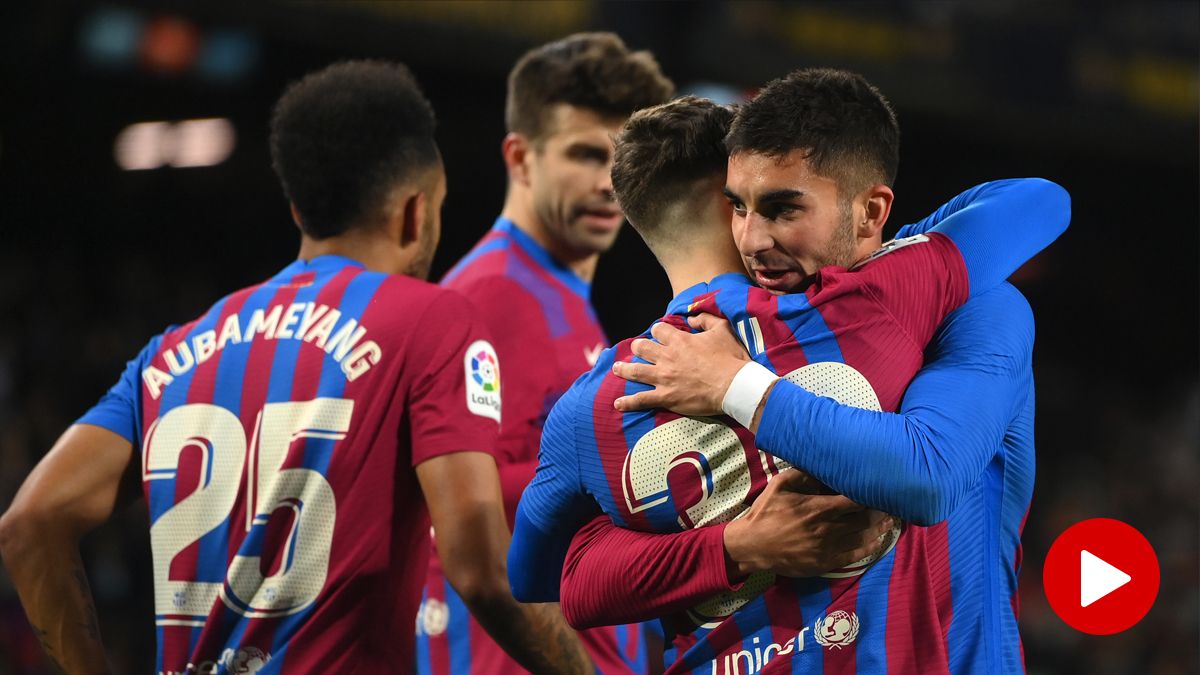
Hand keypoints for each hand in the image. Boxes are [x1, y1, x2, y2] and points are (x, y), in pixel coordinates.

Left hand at [612, 313, 749, 414]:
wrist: (735, 386)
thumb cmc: (731, 358)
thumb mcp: (722, 329)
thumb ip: (705, 319)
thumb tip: (692, 318)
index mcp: (679, 341)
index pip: (658, 330)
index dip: (658, 331)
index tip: (659, 334)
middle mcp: (667, 358)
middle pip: (642, 348)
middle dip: (638, 347)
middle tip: (637, 350)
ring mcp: (664, 378)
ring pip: (636, 371)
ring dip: (624, 369)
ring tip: (616, 369)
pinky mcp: (666, 397)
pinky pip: (641, 400)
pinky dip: (628, 402)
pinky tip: (617, 404)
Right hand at [722, 469, 896, 578]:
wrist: (753, 546)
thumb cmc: (766, 513)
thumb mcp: (779, 485)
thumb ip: (802, 474)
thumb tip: (823, 466)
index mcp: (817, 508)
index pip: (854, 501)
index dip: (871, 496)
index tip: (880, 489)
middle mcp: (827, 529)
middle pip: (863, 520)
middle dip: (879, 512)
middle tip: (891, 505)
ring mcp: (827, 548)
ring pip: (862, 538)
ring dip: (879, 529)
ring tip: (889, 522)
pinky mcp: (825, 563)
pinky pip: (854, 556)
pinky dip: (869, 548)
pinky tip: (877, 541)